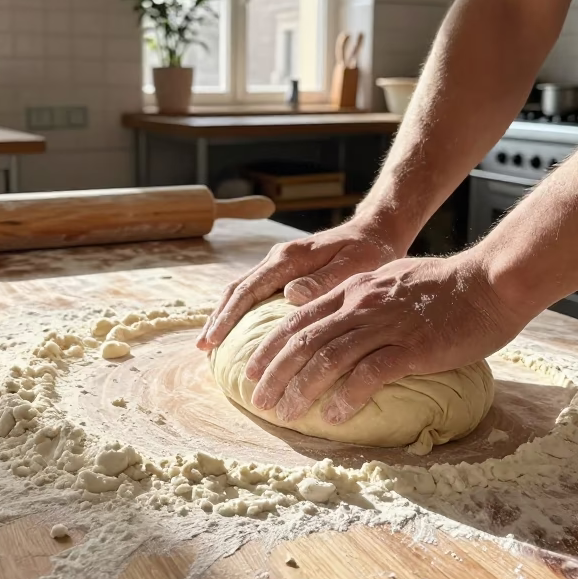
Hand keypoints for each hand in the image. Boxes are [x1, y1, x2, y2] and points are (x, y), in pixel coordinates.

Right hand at [196, 217, 405, 351]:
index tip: (213, 340)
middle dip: (218, 318)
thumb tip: (290, 294)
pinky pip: (255, 291)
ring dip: (225, 314)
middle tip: (202, 348)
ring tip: (212, 343)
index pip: (249, 289)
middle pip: (237, 289)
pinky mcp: (286, 270)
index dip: (228, 316)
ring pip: (243, 290)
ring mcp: (280, 263)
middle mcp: (279, 258)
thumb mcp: (354, 266)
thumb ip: (323, 279)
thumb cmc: (369, 251)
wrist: (375, 230)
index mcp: (290, 258)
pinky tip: (238, 330)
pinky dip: (240, 309)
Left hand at [242, 252, 528, 425]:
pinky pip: (370, 374)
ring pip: (329, 358)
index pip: (299, 318)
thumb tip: (339, 316)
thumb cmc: (445, 286)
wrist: (489, 283)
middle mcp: (362, 305)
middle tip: (258, 400)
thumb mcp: (391, 280)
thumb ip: (361, 297)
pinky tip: (333, 417)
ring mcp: (386, 325)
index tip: (252, 370)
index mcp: (355, 290)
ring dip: (302, 389)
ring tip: (285, 414)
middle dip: (275, 372)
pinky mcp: (412, 347)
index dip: (271, 346)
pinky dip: (347, 397)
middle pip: (305, 339)